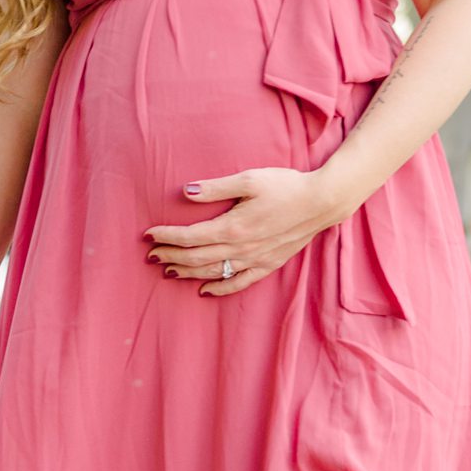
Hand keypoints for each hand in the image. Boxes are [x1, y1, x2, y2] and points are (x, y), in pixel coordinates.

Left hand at [144, 167, 353, 296]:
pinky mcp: (267, 265)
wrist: (322, 202)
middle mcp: (240, 248)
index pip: (189, 237)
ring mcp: (254, 260)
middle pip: (196, 258)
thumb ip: (215, 188)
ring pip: (213, 273)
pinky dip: (219, 289)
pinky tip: (203, 290)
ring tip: (168, 270)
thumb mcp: (249, 179)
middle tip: (151, 255)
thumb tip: (185, 192)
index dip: (166, 236)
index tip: (148, 234)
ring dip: (188, 273)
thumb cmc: (286, 186)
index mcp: (232, 226)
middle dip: (170, 256)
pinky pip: (238, 283)